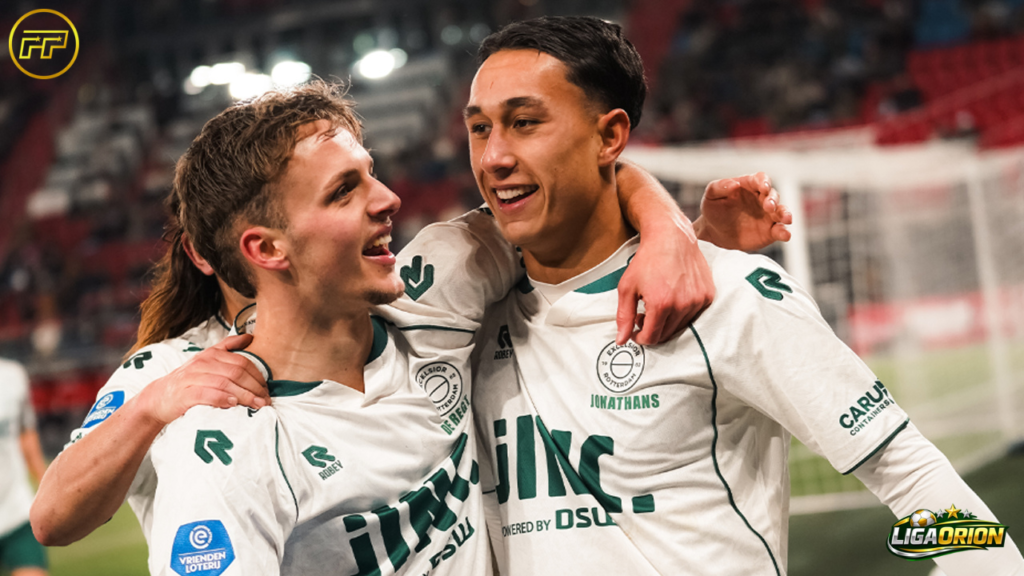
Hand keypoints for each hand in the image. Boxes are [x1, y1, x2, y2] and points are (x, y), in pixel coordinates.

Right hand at [135, 334, 268, 425]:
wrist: (159, 397)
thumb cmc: (188, 381)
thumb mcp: (207, 360)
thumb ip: (227, 348)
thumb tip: (249, 337)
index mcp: (211, 354)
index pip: (242, 362)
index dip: (258, 376)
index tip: (267, 389)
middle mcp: (203, 363)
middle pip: (237, 373)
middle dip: (255, 387)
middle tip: (265, 401)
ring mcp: (194, 377)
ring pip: (226, 383)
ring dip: (245, 396)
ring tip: (257, 405)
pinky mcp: (186, 393)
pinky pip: (208, 394)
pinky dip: (223, 398)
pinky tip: (233, 404)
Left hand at [616, 221, 714, 345]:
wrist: (671, 237)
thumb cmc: (647, 260)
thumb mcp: (627, 287)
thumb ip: (623, 317)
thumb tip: (621, 340)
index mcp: (661, 304)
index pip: (652, 337)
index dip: (640, 338)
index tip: (634, 331)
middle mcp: (683, 305)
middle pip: (666, 334)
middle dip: (652, 329)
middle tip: (642, 315)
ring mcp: (698, 300)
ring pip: (680, 326)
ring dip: (666, 322)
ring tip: (657, 305)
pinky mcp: (707, 295)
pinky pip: (693, 315)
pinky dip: (681, 313)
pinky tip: (672, 298)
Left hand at [695, 172, 791, 251]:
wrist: (714, 232)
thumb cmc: (713, 209)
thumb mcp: (711, 196)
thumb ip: (720, 187)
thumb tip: (734, 184)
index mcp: (750, 186)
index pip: (761, 179)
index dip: (764, 182)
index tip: (763, 187)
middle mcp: (762, 199)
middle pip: (773, 195)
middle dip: (773, 200)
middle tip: (768, 207)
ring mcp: (768, 216)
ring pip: (781, 212)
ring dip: (785, 214)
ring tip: (786, 219)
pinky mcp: (770, 231)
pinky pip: (780, 231)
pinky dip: (784, 232)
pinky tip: (785, 235)